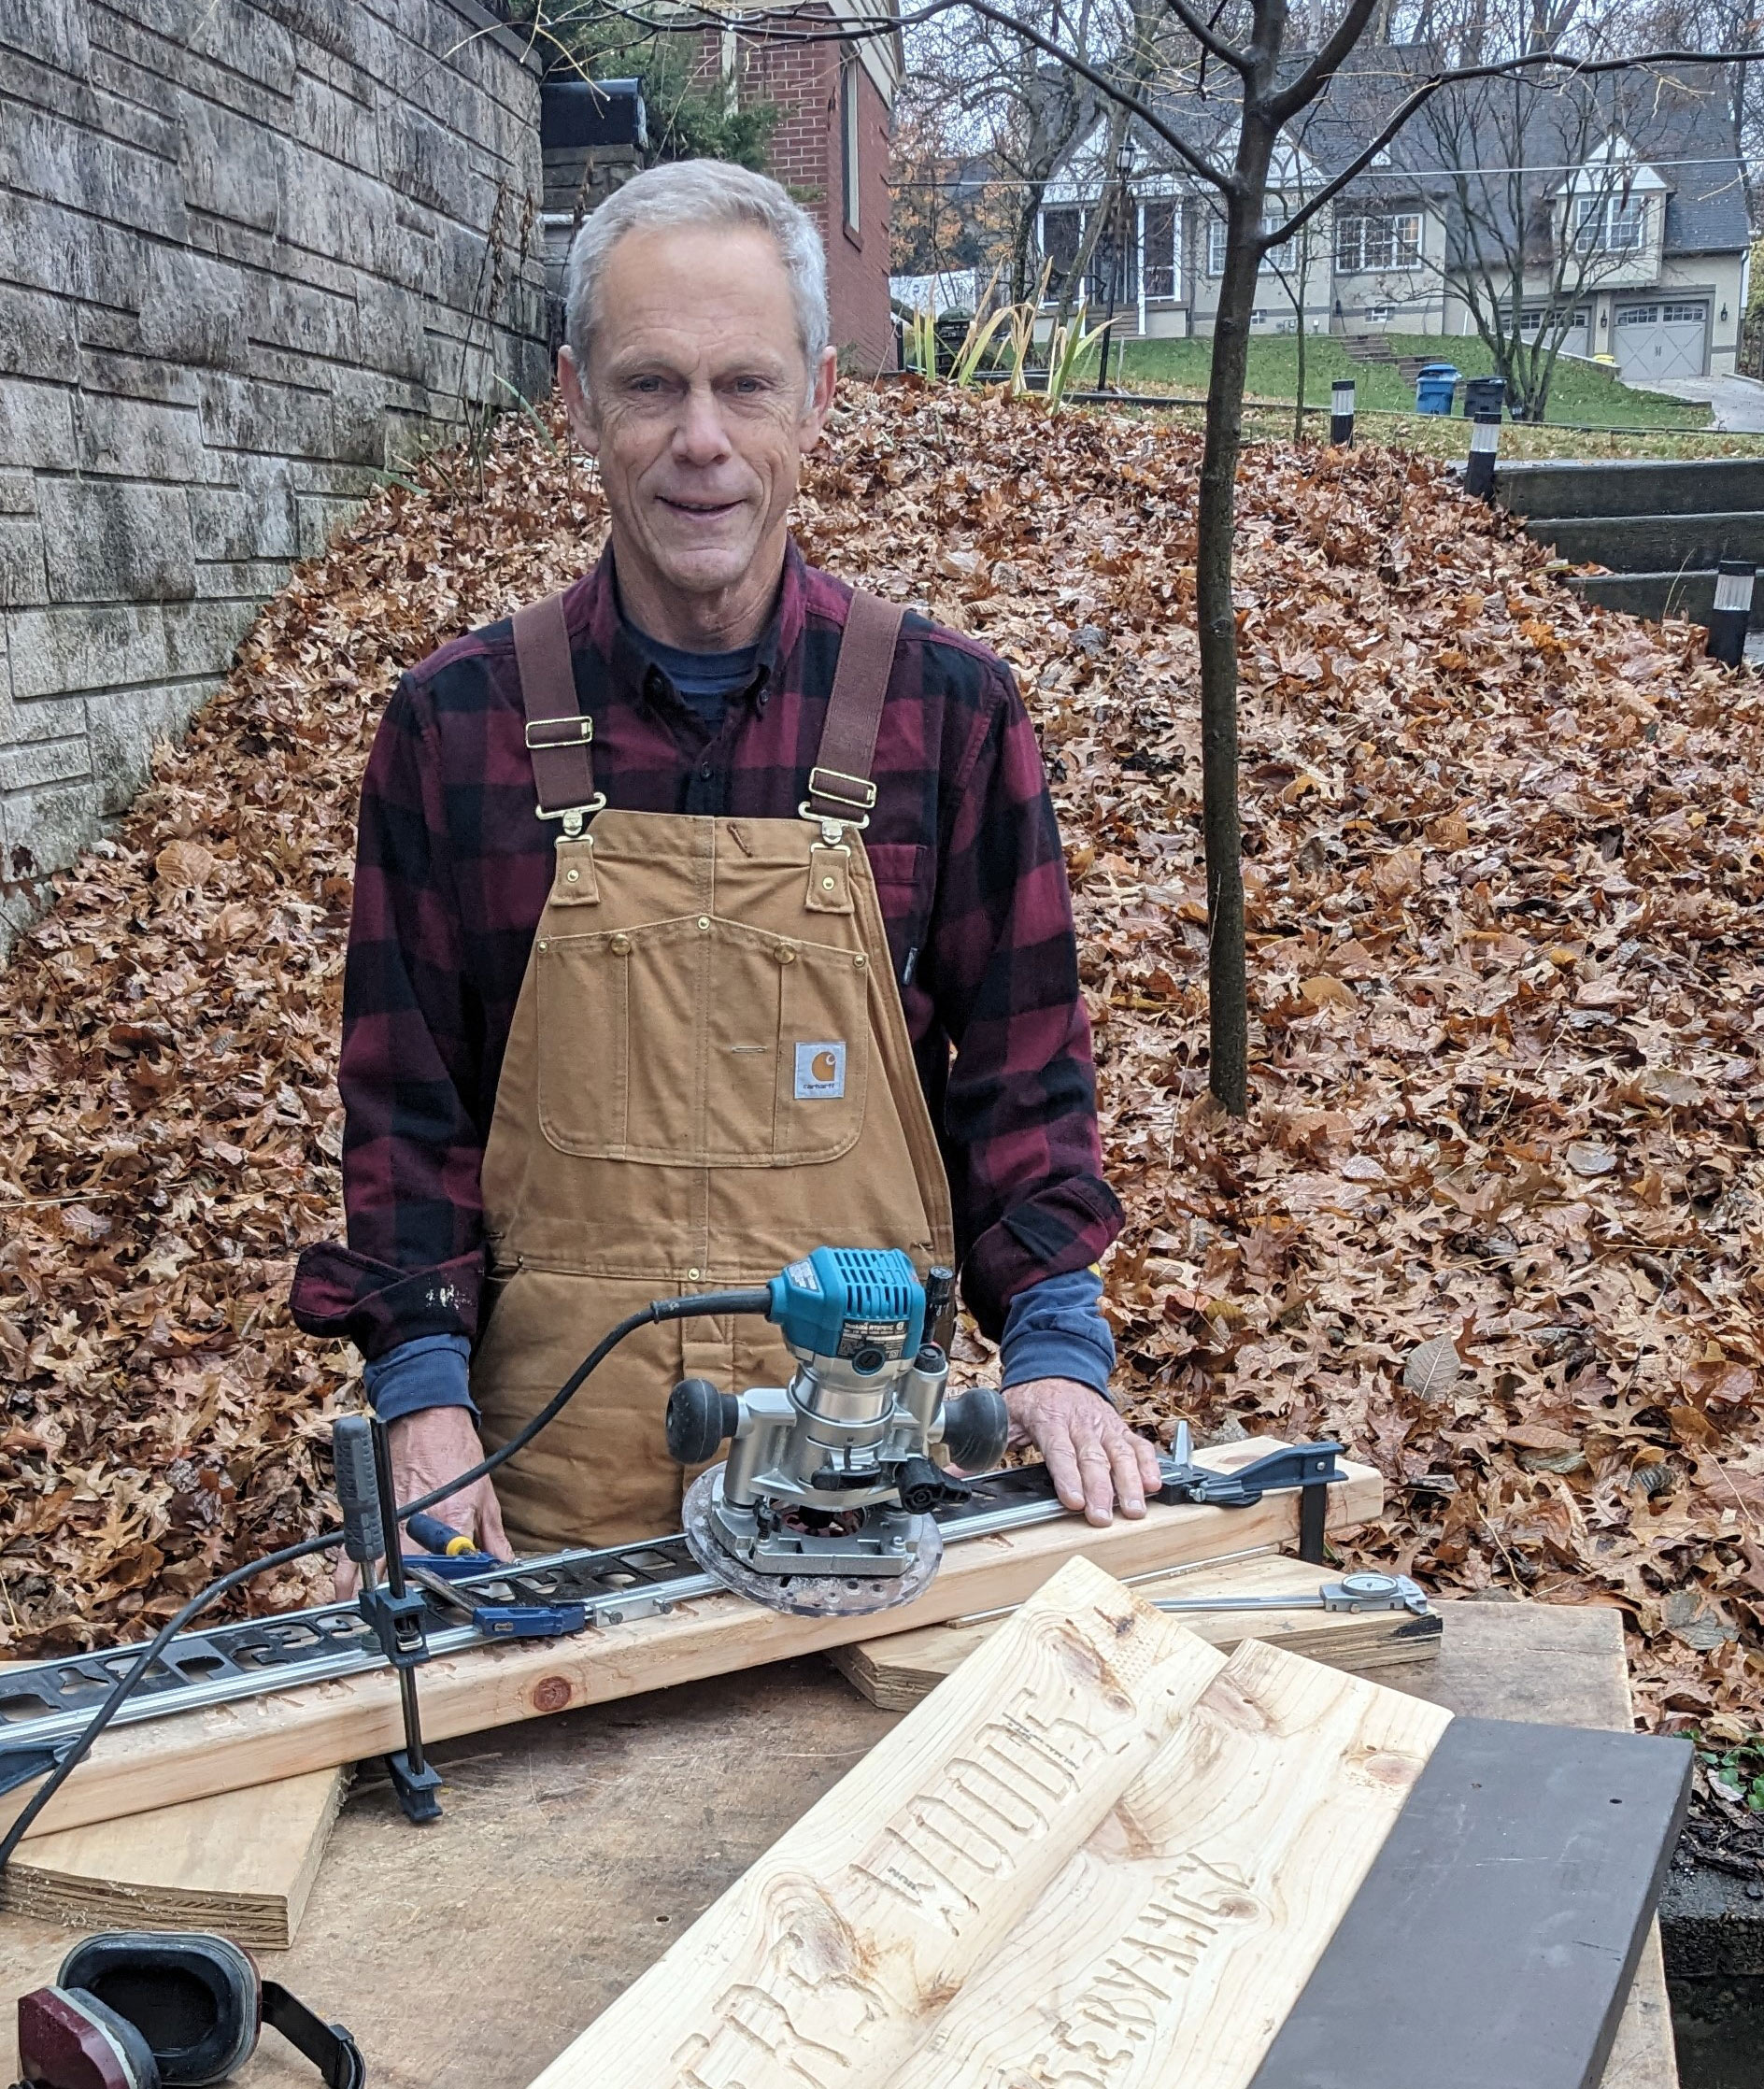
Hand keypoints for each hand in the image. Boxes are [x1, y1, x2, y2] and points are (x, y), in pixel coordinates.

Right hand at [333, 1406, 512, 1598]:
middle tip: (411, 1617)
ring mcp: (390, 1521)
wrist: (427, 1417)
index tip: (449, 1607)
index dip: (450, 1594)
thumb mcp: (485, 1495)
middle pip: (409, 1578)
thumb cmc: (455, 1450)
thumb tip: (502, 1563)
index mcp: (450, 1521)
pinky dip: (347, 1576)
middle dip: (410, 1601)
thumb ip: (492, 1536)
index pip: (451, 1571)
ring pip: (375, 1571)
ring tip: (374, 1617)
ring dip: (374, 1596)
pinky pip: (353, 1551)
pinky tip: (346, 1593)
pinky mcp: (372, 1513)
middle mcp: (417, 1525)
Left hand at [1004, 1377, 1162, 1526]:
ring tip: (1134, 1509)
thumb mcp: (1006, 1415)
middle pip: (1093, 1458)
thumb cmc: (1033, 1396)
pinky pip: (1138, 1444)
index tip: (1075, 1501)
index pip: (1060, 1451)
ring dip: (1130, 1482)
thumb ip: (989, 1444)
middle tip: (1103, 1517)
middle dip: (1100, 1489)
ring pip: (1120, 1453)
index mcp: (1050, 1419)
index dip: (1068, 1477)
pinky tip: (1154, 1484)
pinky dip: (1149, 1463)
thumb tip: (957, 1469)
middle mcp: (1080, 1422)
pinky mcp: (1119, 1427)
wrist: (1058, 1363)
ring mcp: (1103, 1425)